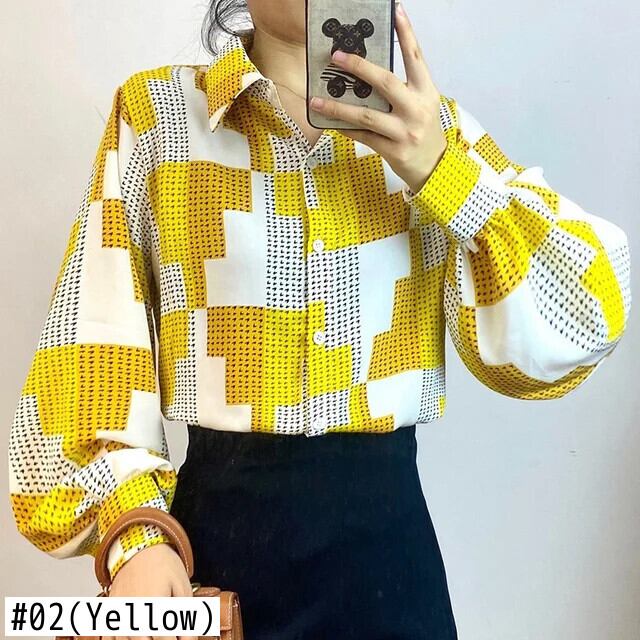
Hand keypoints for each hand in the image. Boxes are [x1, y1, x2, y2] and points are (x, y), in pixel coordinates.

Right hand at [103, 542, 196, 639]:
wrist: (138, 547)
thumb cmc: (163, 564)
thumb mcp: (182, 586)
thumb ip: (186, 615)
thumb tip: (190, 639)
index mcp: (155, 608)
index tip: (182, 637)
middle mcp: (134, 615)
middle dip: (160, 639)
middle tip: (167, 631)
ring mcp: (119, 615)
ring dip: (141, 638)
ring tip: (152, 631)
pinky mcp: (110, 612)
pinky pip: (110, 637)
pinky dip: (120, 638)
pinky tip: (132, 634)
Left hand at [309, 1, 446, 193]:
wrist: (434, 166)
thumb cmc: (424, 130)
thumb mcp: (423, 104)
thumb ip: (403, 87)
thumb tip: (369, 71)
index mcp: (426, 92)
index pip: (416, 57)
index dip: (406, 33)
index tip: (396, 12)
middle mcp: (416, 109)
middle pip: (385, 82)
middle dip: (359, 67)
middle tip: (337, 55)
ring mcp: (404, 132)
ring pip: (366, 115)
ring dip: (338, 107)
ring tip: (316, 99)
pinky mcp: (392, 150)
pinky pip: (362, 136)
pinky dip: (344, 128)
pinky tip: (328, 121)